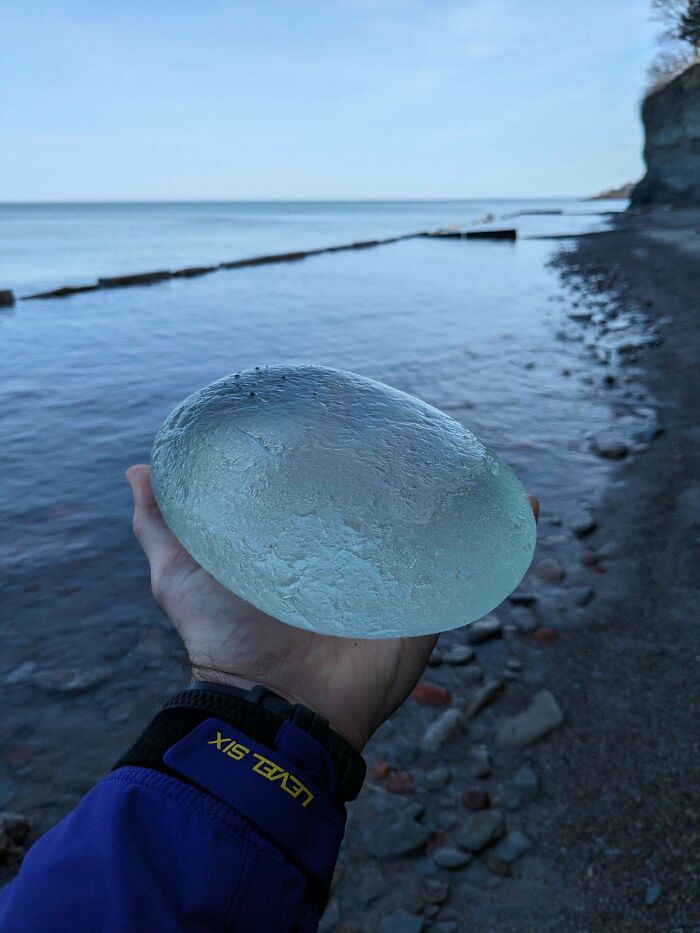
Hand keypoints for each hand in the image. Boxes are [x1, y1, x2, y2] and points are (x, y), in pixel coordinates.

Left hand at [127, 464, 538, 751]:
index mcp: (310, 549)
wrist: (269, 709)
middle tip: (428, 434)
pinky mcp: (425, 608)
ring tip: (483, 460)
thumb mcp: (182, 573)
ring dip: (468, 498)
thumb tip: (139, 470)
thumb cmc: (225, 643)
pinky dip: (505, 536)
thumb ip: (161, 526)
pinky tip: (523, 502)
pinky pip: (473, 569)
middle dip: (418, 475)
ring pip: (441, 532)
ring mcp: (395, 583)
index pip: (339, 496)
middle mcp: (356, 562)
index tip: (358, 416)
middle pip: (396, 509)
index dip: (352, 460)